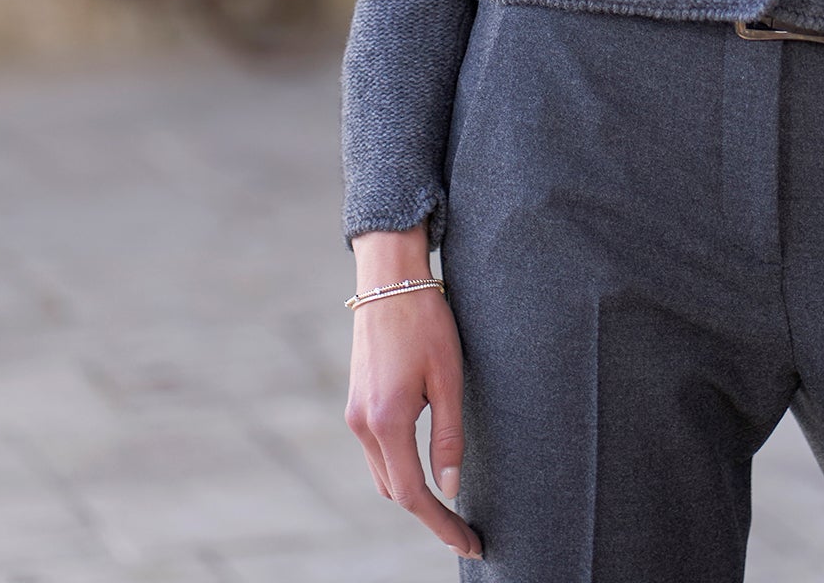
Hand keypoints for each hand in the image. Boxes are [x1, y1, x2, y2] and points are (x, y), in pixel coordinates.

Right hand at [344, 282, 482, 560]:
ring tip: (449, 500)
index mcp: (387, 421)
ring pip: (382, 472)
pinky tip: (423, 462)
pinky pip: (377, 449)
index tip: (469, 543)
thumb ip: (448, 437)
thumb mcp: (448, 377)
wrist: (389, 279)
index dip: (441, 524)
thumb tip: (450, 488)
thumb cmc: (426, 322)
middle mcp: (362, 424)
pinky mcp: (356, 402)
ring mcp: (354, 413)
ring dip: (412, 489)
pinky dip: (399, 465)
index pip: (413, 495)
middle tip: (465, 528)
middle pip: (394, 490)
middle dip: (428, 512)